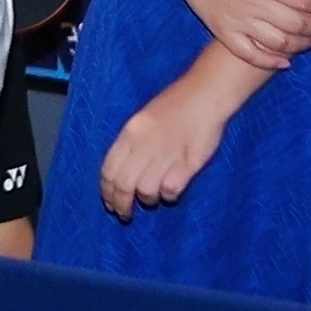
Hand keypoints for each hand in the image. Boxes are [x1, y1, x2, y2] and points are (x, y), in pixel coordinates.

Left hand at [98, 85, 228, 216]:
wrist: (204, 96)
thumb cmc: (173, 105)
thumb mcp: (142, 120)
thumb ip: (130, 145)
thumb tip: (120, 175)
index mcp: (130, 133)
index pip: (109, 170)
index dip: (106, 191)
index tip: (109, 202)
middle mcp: (144, 145)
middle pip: (124, 185)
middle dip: (121, 204)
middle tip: (124, 214)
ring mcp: (166, 155)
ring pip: (146, 191)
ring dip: (147, 199)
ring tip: (152, 198)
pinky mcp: (188, 164)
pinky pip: (170, 190)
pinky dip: (168, 195)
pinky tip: (171, 190)